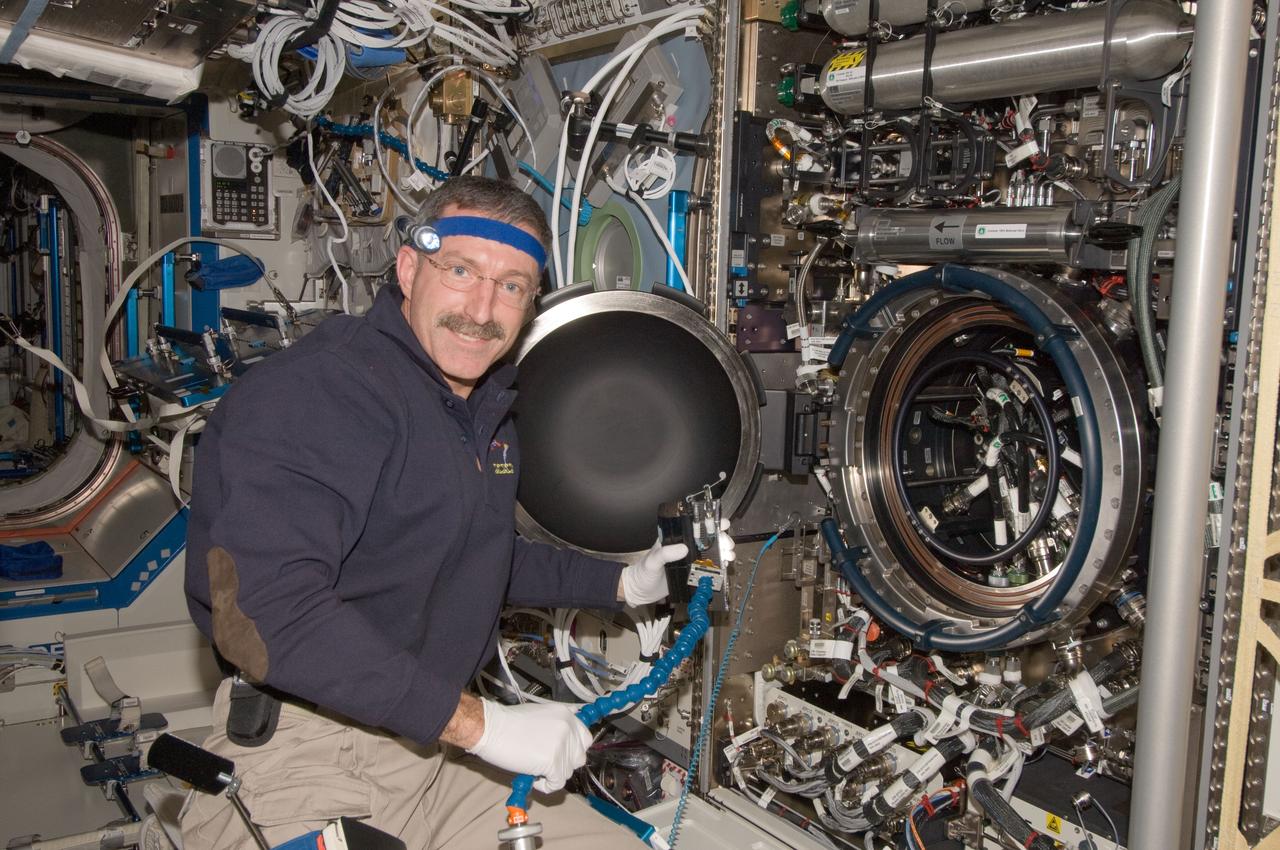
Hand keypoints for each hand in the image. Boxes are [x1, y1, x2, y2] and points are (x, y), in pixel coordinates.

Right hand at [466, 700, 591, 793]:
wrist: (492, 728)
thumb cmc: (508, 721)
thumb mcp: (541, 713)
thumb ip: (557, 725)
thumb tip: (564, 741)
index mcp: (567, 715)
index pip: (585, 738)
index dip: (574, 749)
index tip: (563, 755)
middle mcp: (568, 729)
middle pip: (579, 757)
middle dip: (565, 763)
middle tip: (547, 764)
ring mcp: (562, 746)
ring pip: (567, 772)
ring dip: (552, 774)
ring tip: (534, 768)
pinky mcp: (553, 762)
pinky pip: (557, 783)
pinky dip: (546, 785)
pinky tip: (533, 777)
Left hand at [621, 520, 735, 605]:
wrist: (640, 592)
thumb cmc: (643, 573)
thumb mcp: (652, 561)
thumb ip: (665, 553)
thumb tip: (683, 548)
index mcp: (675, 539)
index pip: (694, 526)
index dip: (710, 523)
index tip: (722, 524)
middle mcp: (684, 547)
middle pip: (708, 539)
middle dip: (721, 539)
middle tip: (728, 546)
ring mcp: (689, 560)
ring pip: (711, 553)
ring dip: (723, 552)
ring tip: (729, 556)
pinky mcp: (692, 573)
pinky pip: (708, 568)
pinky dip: (718, 566)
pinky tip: (724, 566)